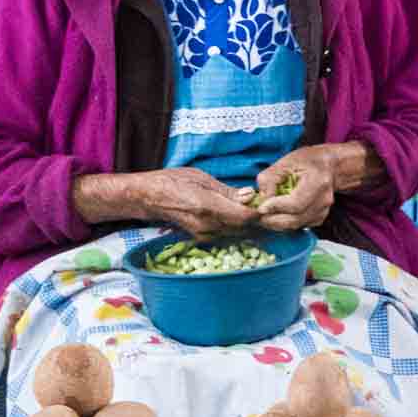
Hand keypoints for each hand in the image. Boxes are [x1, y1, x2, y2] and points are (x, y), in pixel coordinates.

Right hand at [134, 168, 259, 239]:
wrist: (150, 198)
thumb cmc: (174, 181)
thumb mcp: (202, 178)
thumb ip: (227, 191)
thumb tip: (249, 196)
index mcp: (208, 206)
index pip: (245, 217)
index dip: (260, 212)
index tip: (267, 202)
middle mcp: (207, 225)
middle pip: (244, 228)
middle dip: (258, 220)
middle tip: (268, 208)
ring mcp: (204, 234)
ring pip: (237, 234)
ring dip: (249, 226)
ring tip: (257, 213)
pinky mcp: (201, 238)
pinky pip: (226, 236)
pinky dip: (237, 228)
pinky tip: (241, 219)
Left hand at [252, 145, 343, 231]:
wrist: (329, 167)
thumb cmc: (307, 161)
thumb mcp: (286, 162)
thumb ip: (270, 178)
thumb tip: (261, 198)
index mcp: (318, 181)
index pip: (296, 203)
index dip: (276, 207)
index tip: (260, 207)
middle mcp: (324, 200)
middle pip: (295, 219)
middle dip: (272, 220)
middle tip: (257, 215)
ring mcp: (323, 211)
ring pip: (296, 225)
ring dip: (276, 224)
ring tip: (263, 215)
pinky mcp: (319, 218)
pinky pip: (299, 226)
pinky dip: (285, 224)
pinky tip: (276, 215)